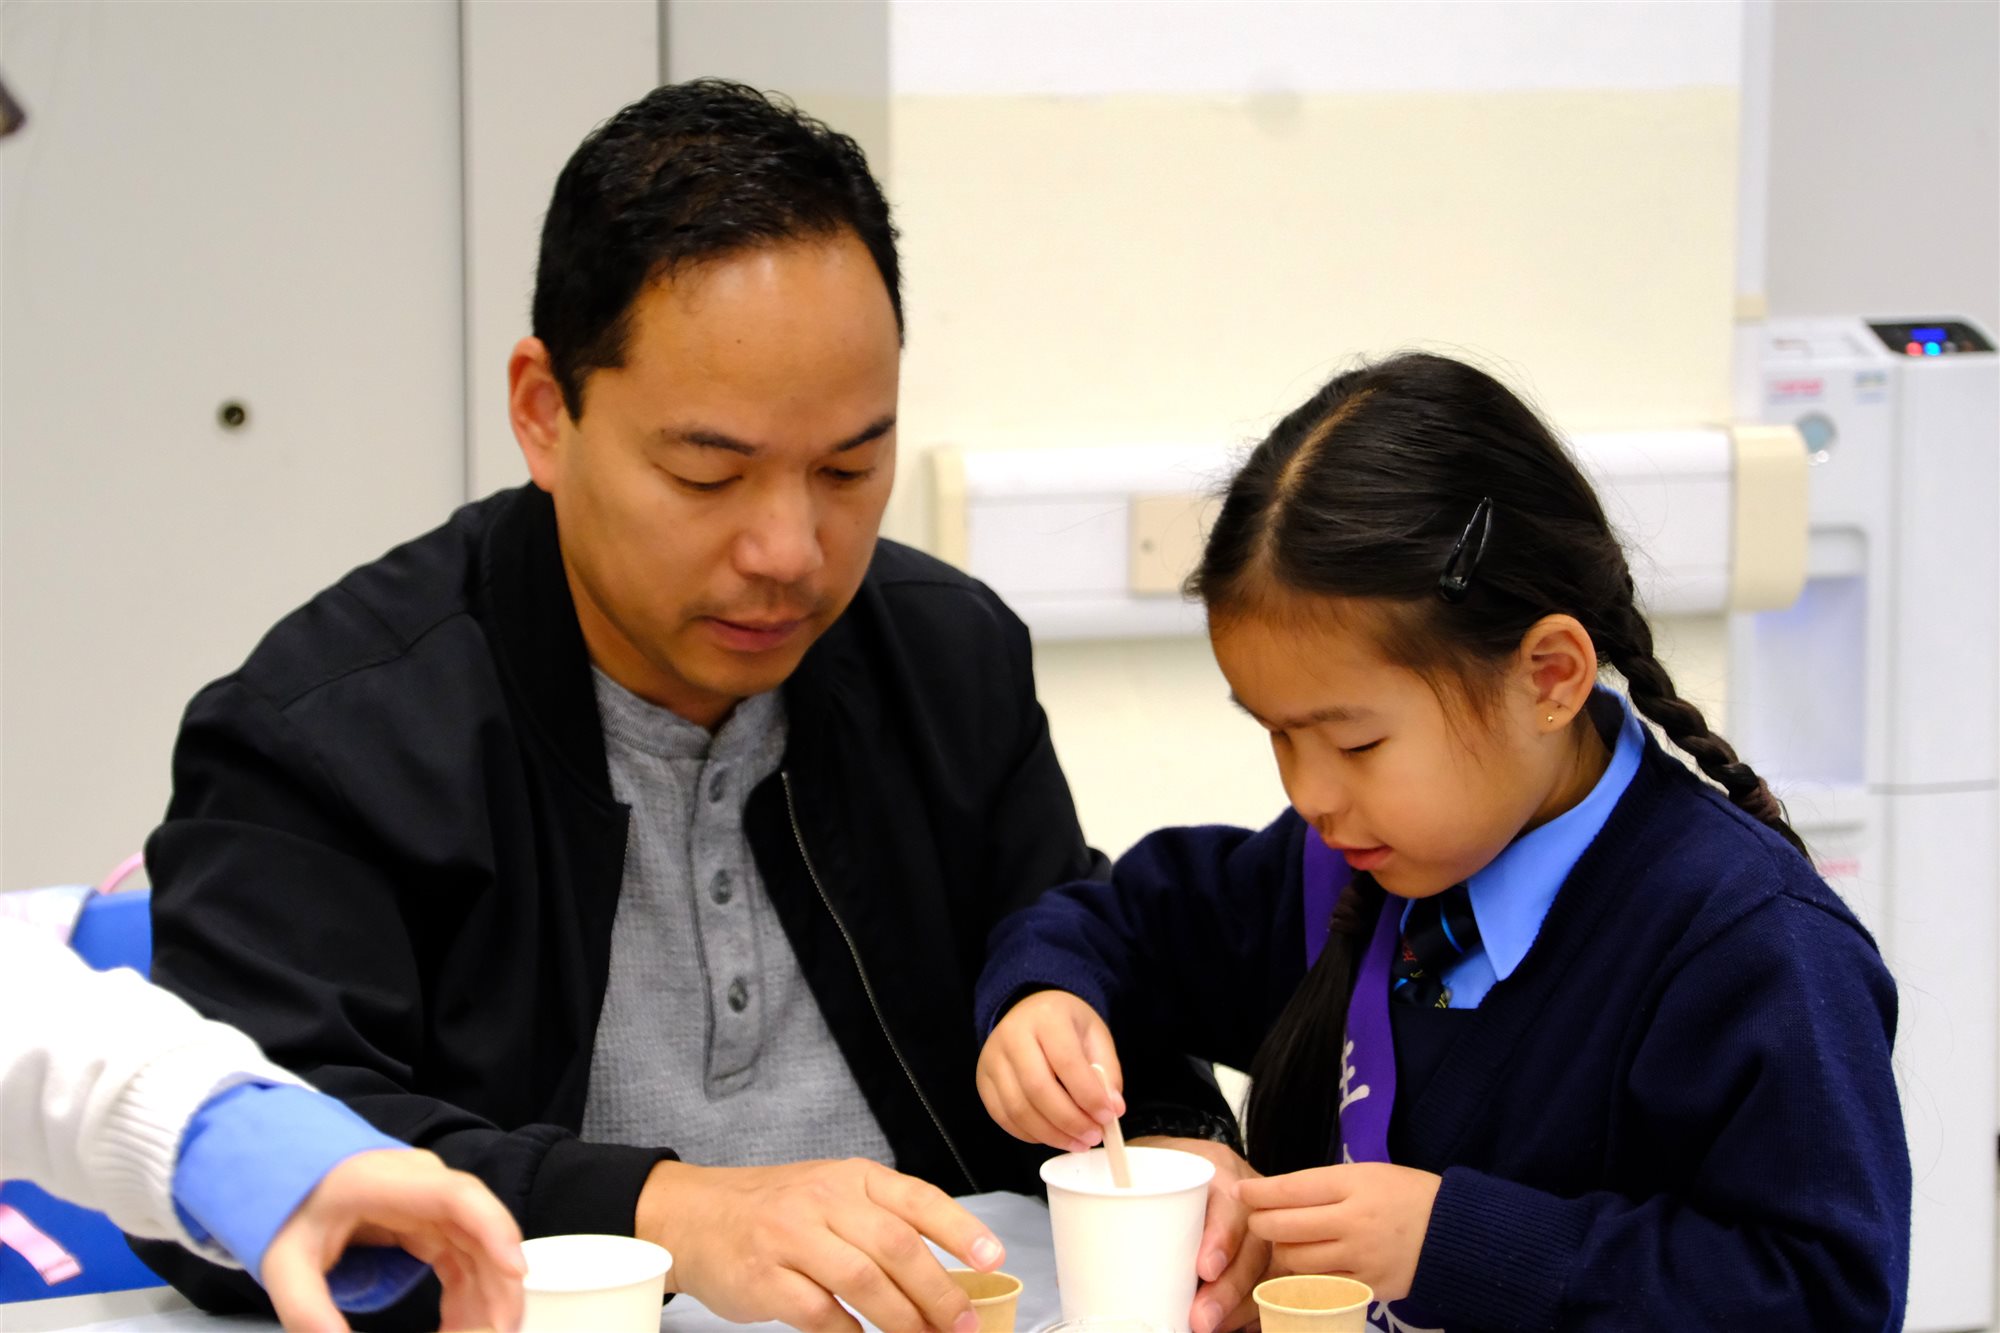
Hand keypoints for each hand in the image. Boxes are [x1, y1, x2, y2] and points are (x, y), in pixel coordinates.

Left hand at [260, 1148, 525, 1332]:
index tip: (515, 1272)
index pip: (456, 1196)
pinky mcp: (434, 1222)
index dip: (493, 1229)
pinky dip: (472, 1295)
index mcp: (386, 1183)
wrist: (287, 1174)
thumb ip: (306, 1308)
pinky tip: (465, 1329)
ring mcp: (434, 1202)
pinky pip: (467, 1257)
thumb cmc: (291, 1210)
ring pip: (481, 1247)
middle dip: (499, 1285)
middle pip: (480, 1229)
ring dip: (489, 1296)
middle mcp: (424, 1185)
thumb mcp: (284, 1261)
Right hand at [635, 1157, 1005, 1332]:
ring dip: (903, 1318)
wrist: (694, 1216)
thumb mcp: (832, 1193)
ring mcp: (791, 1237)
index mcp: (851, 1177)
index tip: (992, 1258)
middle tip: (964, 1323)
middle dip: (939, 1291)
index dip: (960, 1229)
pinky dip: (849, 1332)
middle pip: (897, 1246)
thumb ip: (882, 1221)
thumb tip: (949, 1270)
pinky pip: (819, 1312)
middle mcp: (823, 1200)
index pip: (917, 1198)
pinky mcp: (764, 1278)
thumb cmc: (776, 1209)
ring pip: (863, 1280)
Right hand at [975, 990, 1123, 1151]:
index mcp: (1047, 1018)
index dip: (1088, 1095)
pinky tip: (1053, 1135)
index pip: (1066, 1062)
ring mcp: (992, 1059)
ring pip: (1018, 1109)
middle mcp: (1012, 1035)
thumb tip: (1113, 1109)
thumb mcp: (1096, 1036)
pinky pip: (1003, 1118)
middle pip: (1038, 1089)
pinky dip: (1030, 1134)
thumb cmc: (1066, 1025)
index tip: (1107, 1117)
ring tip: (1077, 1142)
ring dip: (1051, 1134)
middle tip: (1093, 1137)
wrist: (1030, 1010)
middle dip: (1069, 1121)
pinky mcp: (982, 1081)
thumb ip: (1107, 1072)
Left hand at [1129, 1137, 1269, 1332]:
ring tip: (1211, 1328)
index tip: (1204, 1268)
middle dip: (1229, 1290)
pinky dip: (1251, 1310)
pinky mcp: (1261, 1254)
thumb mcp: (1144, 1166)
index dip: (1222, 1238)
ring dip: (1240, 1306)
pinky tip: (1232, 1326)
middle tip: (1201, 1320)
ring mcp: (1259, 1228)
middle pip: (1254, 1247)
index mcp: (1218, 1172)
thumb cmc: (1160, 1165)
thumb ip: (1123, 1202)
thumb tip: (1075, 1258)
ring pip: (1265, 1272)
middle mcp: (1246, 1201)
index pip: (1229, 1204)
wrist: (1187, 1155)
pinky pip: (1268, 1286)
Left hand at [1236, 1163, 1440, 1302]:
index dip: (1258, 1192)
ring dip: (1283, 1252)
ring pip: (1297, 1261)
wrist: (1454, 1232)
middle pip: (1285, 1228)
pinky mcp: (1368, 1287)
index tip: (1241, 1192)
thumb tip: (1276, 1195)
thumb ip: (1324, 1186)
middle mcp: (1354, 1221)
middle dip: (1261, 1224)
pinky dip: (1306, 1277)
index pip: (1291, 1189)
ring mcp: (1361, 1258)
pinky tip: (1306, 1267)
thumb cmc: (1406, 1195)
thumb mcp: (1367, 1175)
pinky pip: (1320, 1286)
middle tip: (1257, 1220)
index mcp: (1353, 1184)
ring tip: (1287, 1242)